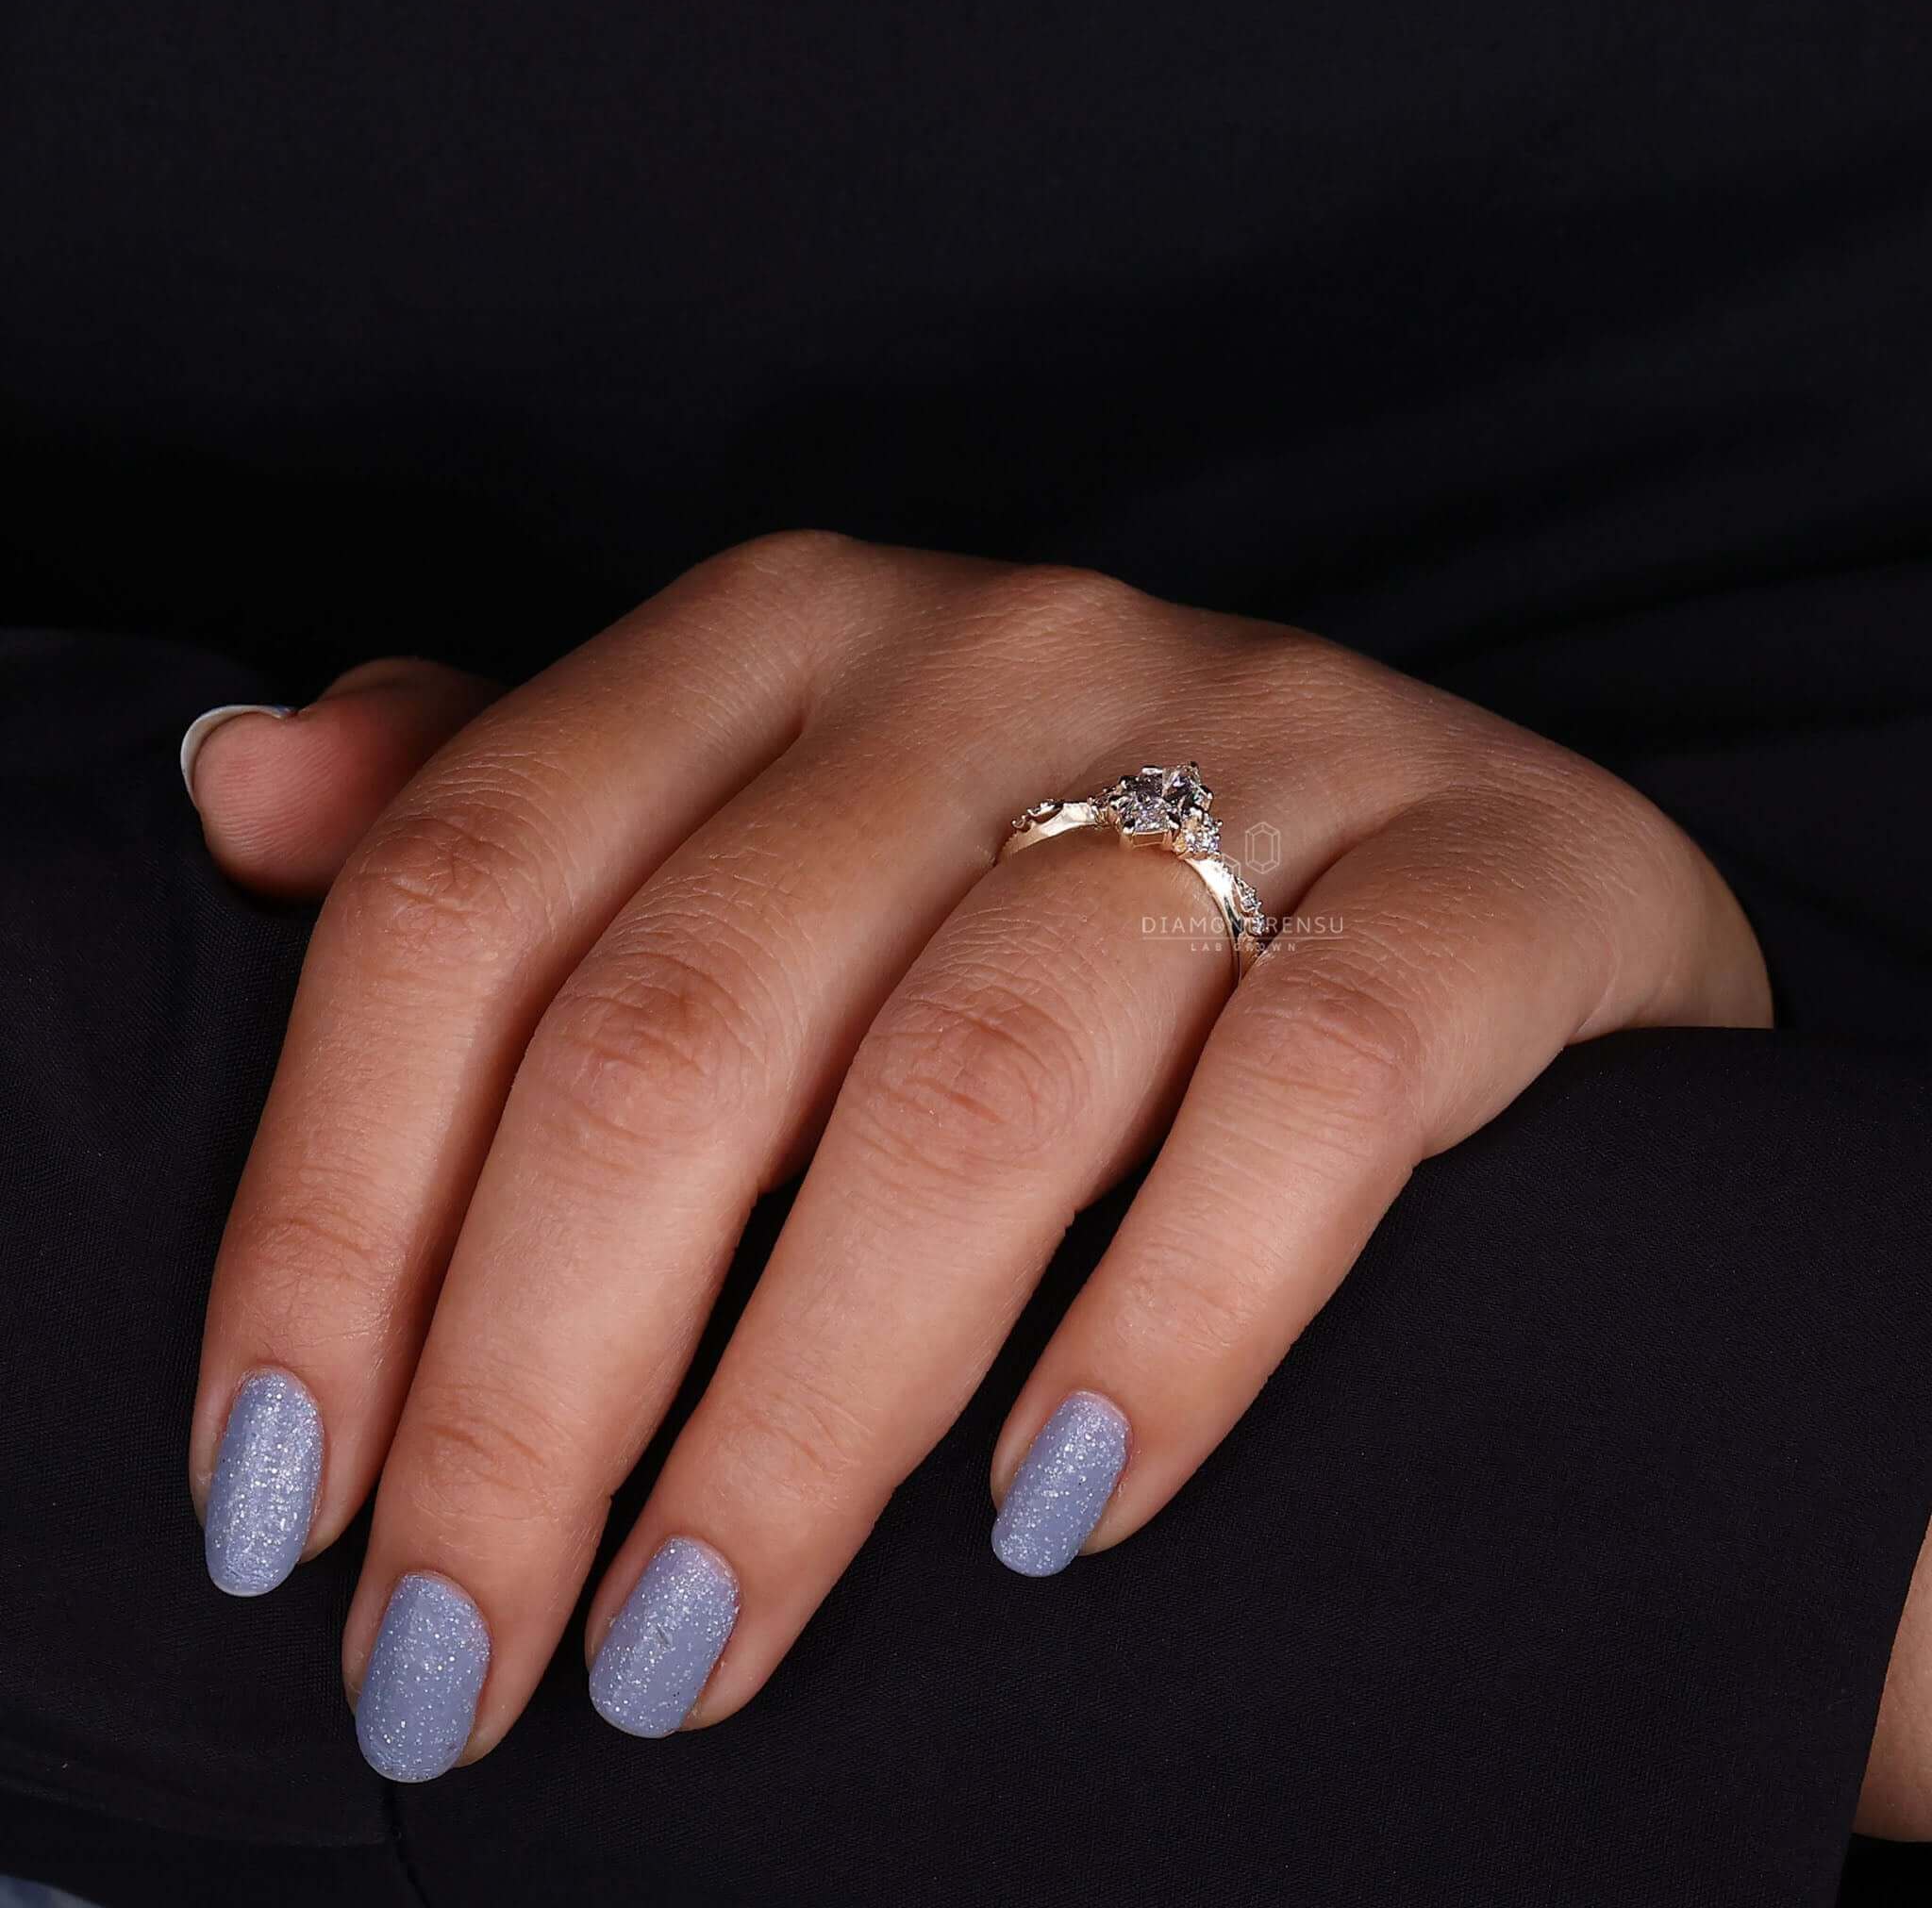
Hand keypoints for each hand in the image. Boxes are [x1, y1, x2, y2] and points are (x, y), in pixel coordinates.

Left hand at [185, 532, 1769, 1780]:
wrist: (1480, 857)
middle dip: (531, 1386)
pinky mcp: (1474, 873)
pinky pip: (1309, 1095)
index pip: (464, 896)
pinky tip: (1057, 1510)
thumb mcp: (775, 807)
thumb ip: (519, 802)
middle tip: (463, 1665)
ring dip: (802, 1414)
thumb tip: (246, 793)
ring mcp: (1255, 742)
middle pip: (682, 1024)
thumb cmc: (1071, 873)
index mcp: (779, 632)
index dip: (331, 1210)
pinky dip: (1172, 1314)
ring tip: (694, 1644)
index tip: (283, 1504)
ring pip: (970, 1087)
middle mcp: (996, 652)